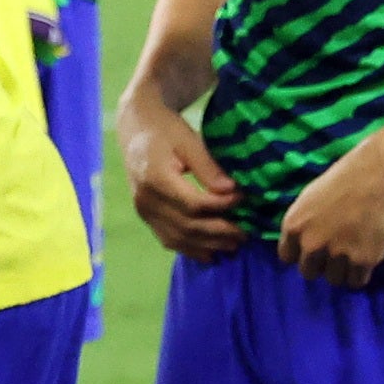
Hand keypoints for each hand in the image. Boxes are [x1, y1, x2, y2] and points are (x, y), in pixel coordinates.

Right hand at [122, 88, 239, 257]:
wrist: (136, 130)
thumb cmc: (165, 130)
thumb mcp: (188, 139)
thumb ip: (207, 166)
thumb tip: (231, 190)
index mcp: (155, 178)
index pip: (193, 203)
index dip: (221, 206)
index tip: (243, 199)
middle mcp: (146, 200)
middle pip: (187, 225)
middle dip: (219, 232)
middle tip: (246, 232)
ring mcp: (143, 212)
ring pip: (179, 238)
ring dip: (208, 245)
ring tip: (234, 245)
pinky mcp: (146, 217)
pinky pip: (168, 240)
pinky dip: (191, 250)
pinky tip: (211, 254)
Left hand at [273, 147, 383, 287]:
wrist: (379, 172)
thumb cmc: (346, 176)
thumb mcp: (311, 197)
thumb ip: (304, 223)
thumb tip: (304, 244)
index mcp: (294, 225)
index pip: (287, 257)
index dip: (301, 254)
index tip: (314, 249)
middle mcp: (311, 243)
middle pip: (309, 272)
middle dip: (321, 265)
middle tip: (336, 252)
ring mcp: (337, 254)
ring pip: (333, 280)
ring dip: (342, 271)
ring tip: (353, 254)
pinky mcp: (363, 260)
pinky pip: (356, 282)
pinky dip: (361, 274)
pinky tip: (365, 259)